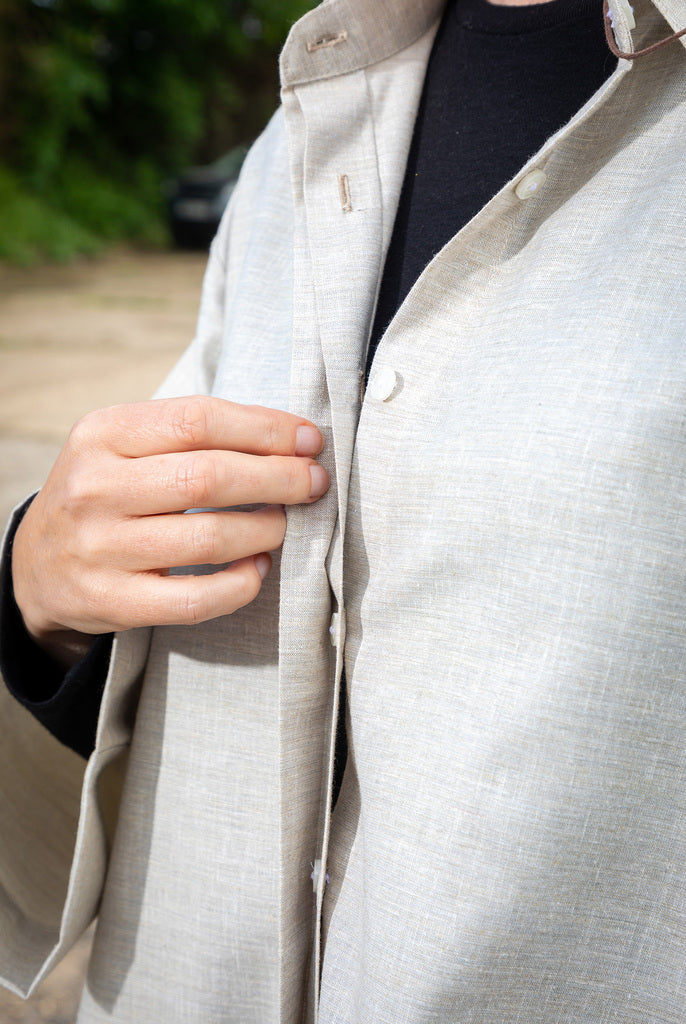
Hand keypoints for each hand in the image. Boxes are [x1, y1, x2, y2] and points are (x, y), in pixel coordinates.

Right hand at [11, 396, 328, 658]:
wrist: (37, 565)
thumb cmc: (107, 492)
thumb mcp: (125, 445)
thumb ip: (193, 435)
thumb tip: (293, 438)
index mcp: (102, 432)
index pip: (198, 419)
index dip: (265, 428)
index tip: (309, 440)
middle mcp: (95, 487)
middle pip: (207, 478)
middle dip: (278, 478)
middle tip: (314, 483)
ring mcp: (99, 548)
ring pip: (208, 538)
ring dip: (265, 530)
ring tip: (284, 524)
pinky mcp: (112, 601)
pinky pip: (195, 599)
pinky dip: (241, 585)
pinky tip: (258, 570)